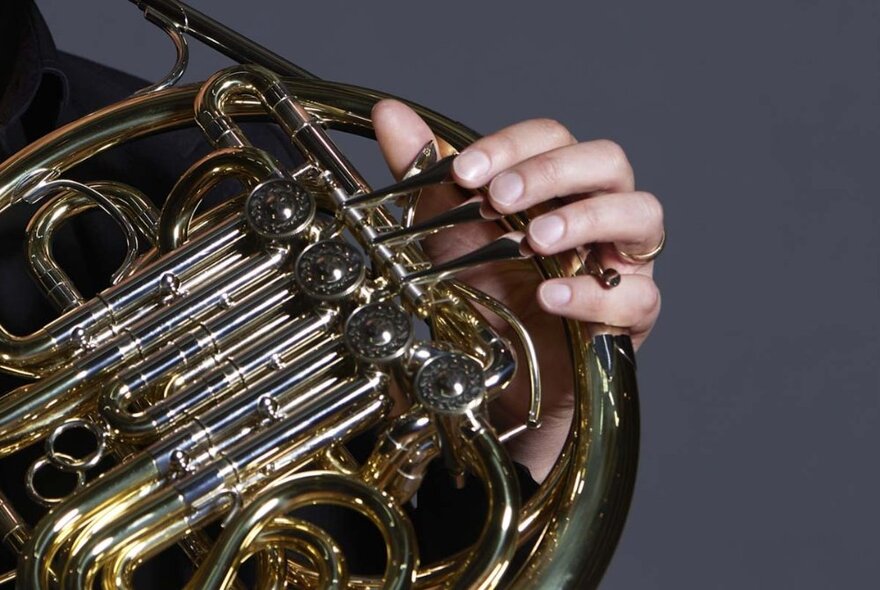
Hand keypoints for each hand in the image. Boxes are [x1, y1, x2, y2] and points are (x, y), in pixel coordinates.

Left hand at [372, 100, 662, 481]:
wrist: (495, 367)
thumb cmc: (483, 289)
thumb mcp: (445, 231)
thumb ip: (425, 174)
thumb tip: (390, 115)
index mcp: (556, 184)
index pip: (553, 138)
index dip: (513, 146)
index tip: (466, 172)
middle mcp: (596, 213)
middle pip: (607, 162)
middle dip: (552, 172)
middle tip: (500, 198)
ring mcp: (621, 261)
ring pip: (642, 215)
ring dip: (588, 218)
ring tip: (537, 239)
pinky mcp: (631, 314)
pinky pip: (639, 296)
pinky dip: (594, 294)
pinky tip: (552, 297)